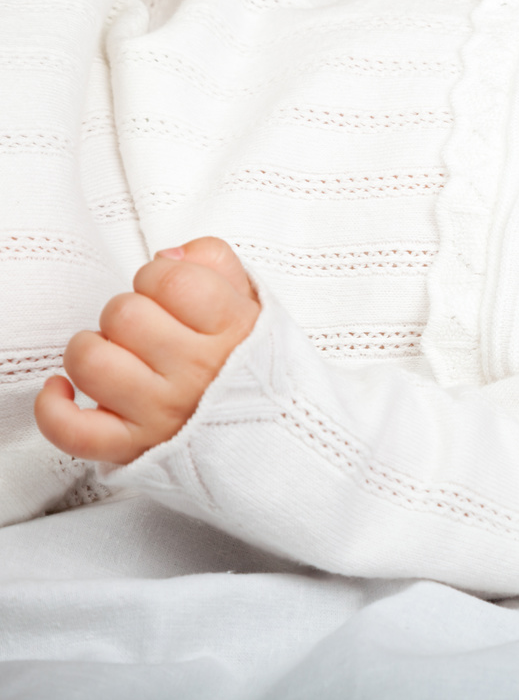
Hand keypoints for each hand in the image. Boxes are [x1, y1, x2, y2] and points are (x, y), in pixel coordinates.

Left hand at [35, 237, 259, 464]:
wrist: (278, 434)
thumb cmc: (256, 365)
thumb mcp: (256, 303)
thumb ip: (216, 262)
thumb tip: (168, 255)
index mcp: (233, 332)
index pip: (170, 278)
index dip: (159, 276)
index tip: (170, 293)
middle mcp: (198, 373)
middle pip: (124, 315)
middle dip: (128, 311)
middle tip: (150, 330)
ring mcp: (163, 414)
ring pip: (91, 362)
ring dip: (92, 350)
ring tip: (115, 355)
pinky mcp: (133, 449)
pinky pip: (72, 430)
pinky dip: (54, 408)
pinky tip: (65, 390)